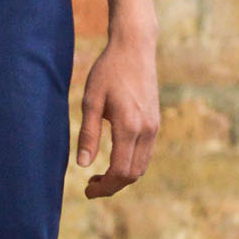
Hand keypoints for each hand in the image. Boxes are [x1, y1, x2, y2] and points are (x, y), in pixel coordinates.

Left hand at [75, 34, 158, 199]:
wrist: (135, 48)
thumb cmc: (108, 71)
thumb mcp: (91, 101)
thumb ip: (87, 134)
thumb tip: (82, 165)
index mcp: (129, 126)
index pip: (120, 171)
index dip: (104, 187)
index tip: (86, 190)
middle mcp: (147, 130)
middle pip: (133, 174)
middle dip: (112, 186)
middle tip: (90, 187)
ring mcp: (154, 127)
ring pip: (141, 166)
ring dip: (122, 177)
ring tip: (99, 176)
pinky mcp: (155, 122)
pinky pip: (145, 153)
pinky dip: (130, 164)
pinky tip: (113, 160)